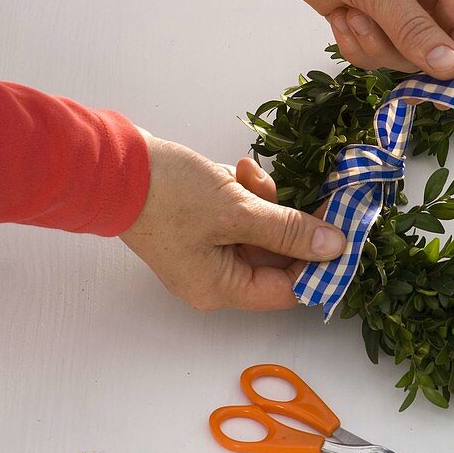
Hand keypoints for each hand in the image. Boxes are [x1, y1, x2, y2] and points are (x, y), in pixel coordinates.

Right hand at [120, 131, 344, 310]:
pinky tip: (236, 170)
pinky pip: (242, 214)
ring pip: (263, 231)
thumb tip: (335, 247)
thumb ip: (289, 232)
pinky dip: (247, 192)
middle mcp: (215, 277)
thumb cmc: (168, 195)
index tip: (343, 231)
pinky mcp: (203, 222)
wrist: (110, 163)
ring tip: (248, 175)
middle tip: (303, 191)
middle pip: (278, 258)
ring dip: (266, 200)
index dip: (319, 263)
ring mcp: (208, 249)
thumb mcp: (237, 212)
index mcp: (221, 289)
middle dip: (290, 222)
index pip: (289, 289)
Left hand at [261, 0, 453, 78]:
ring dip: (371, 45)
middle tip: (366, 25)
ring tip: (347, 13)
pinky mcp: (363, 15)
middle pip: (431, 49)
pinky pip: (371, 50)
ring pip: (398, 54)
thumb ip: (414, 30)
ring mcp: (391, 4)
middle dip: (397, 49)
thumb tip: (452, 71)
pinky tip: (337, 17)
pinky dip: (353, 44)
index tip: (444, 95)